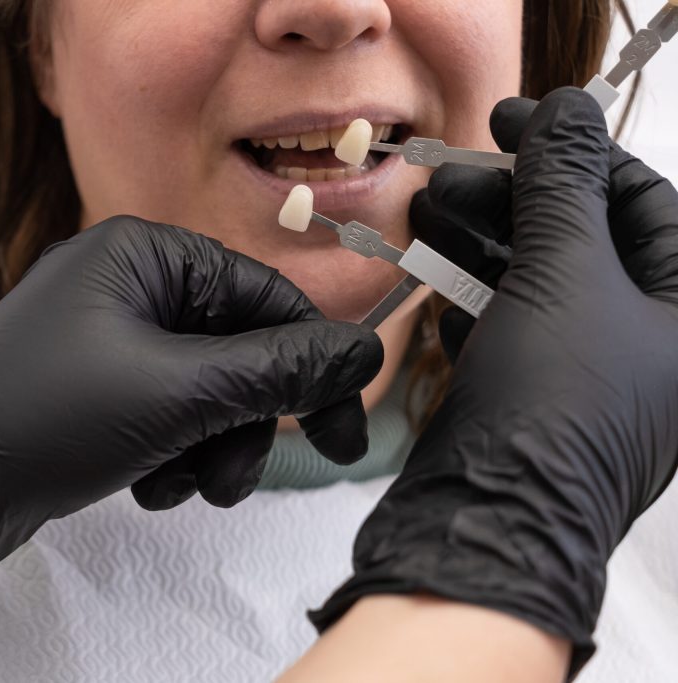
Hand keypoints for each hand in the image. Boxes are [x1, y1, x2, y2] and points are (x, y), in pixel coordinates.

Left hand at [0, 216, 382, 662]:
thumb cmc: (44, 419)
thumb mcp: (179, 395)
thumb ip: (275, 371)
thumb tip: (356, 351)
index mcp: (144, 254)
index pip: (264, 298)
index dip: (313, 366)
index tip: (344, 431)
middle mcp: (125, 284)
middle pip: (235, 350)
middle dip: (244, 423)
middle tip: (234, 479)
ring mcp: (104, 337)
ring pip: (203, 391)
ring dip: (208, 447)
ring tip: (178, 486)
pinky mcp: (91, 386)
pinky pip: (164, 413)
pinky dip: (169, 453)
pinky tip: (144, 485)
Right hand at [309, 88, 677, 677]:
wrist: (487, 527)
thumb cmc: (551, 404)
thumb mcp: (564, 275)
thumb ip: (564, 185)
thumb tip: (566, 107)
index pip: (643, 200)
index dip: (573, 152)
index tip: (509, 119)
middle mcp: (650, 346)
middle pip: (581, 241)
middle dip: (510, 203)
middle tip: (444, 177)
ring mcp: (590, 379)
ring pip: (537, 286)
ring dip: (478, 247)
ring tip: (420, 218)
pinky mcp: (535, 405)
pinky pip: (512, 334)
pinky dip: (474, 305)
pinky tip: (438, 289)